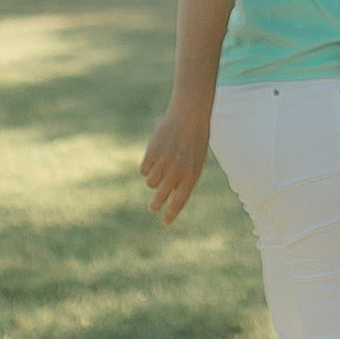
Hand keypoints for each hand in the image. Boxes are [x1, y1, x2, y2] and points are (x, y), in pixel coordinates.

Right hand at [138, 102, 210, 224]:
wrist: (189, 116)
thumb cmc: (194, 142)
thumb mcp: (195, 162)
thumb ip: (184, 180)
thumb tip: (169, 197)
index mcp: (191, 175)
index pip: (179, 201)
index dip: (171, 214)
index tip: (165, 222)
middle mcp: (177, 171)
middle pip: (160, 196)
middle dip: (155, 205)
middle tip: (153, 207)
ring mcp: (163, 162)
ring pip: (150, 182)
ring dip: (153, 180)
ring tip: (162, 167)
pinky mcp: (151, 153)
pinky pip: (143, 170)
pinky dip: (147, 167)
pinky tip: (155, 157)